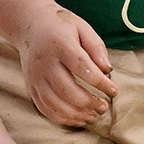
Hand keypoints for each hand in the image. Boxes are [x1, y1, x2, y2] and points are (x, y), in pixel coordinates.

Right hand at [13, 7, 114, 126]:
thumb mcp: (82, 27)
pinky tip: (77, 119)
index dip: (100, 83)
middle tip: (104, 107)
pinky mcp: (30, 86)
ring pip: (54, 103)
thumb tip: (107, 70)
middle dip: (88, 102)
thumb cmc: (61, 25)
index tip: (113, 91)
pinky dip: (61, 118)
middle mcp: (45, 62)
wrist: (29, 25)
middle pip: (66, 90)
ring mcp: (35, 76)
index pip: (82, 68)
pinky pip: (44, 107)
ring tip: (93, 116)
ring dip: (76, 114)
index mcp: (60, 44)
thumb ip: (96, 47)